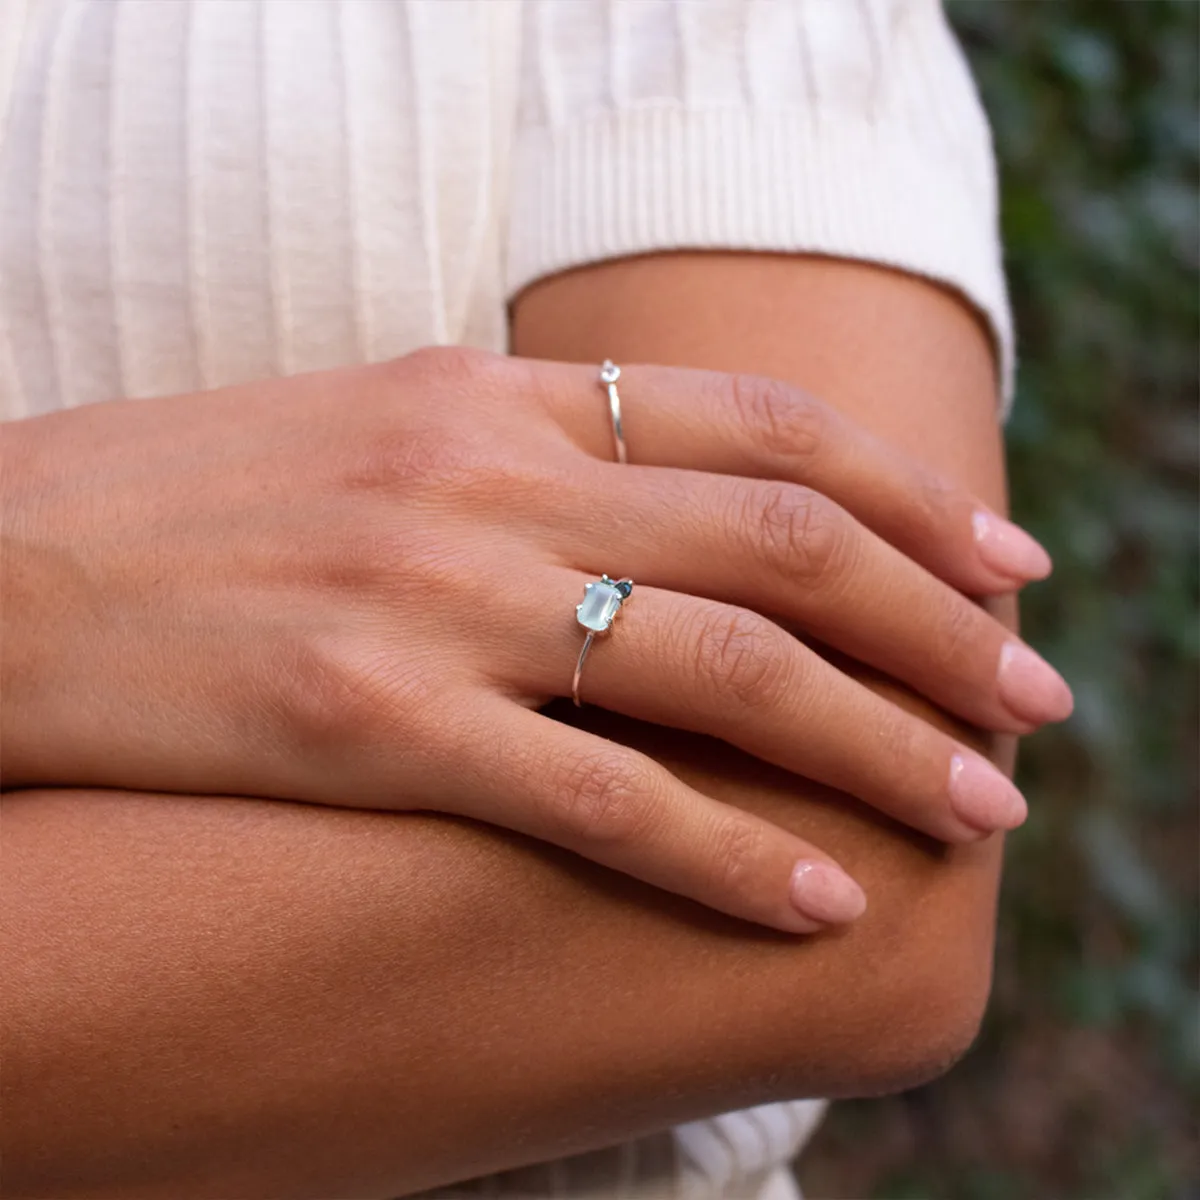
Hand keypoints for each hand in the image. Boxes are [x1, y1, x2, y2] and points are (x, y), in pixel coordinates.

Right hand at [1, 348, 1070, 931]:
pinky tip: (818, 899)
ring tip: (981, 803)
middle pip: (784, 545)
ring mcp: (432, 603)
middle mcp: (483, 483)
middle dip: (936, 623)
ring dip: (876, 739)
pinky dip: (726, 853)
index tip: (999, 562)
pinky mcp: (369, 725)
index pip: (762, 427)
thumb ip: (523, 454)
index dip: (906, 496)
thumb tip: (657, 497)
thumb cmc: (187, 508)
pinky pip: (599, 798)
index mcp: (487, 398)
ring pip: (725, 669)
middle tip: (1033, 695)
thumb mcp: (375, 431)